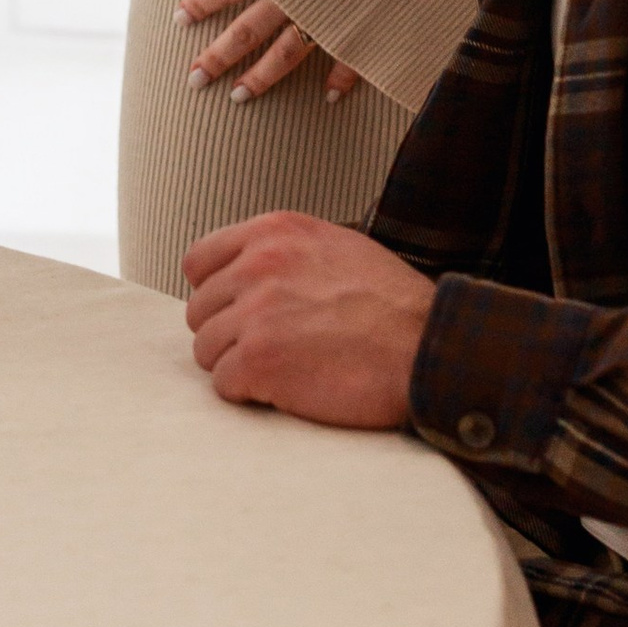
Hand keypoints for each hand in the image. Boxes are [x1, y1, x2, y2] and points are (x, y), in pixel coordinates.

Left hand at [178, 0, 359, 103]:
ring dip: (260, 78)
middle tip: (193, 80)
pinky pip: (347, 58)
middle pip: (245, 32)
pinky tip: (330, 97)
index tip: (179, 19)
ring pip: (285, 54)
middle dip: (216, 57)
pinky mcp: (360, 25)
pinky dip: (340, 79)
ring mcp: (325, 13)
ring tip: (237, 97)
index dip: (201, 2)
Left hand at [181, 209, 433, 426]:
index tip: (236, 311)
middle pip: (200, 310)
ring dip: (238, 365)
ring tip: (285, 368)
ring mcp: (255, 312)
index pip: (199, 261)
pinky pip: (224, 383)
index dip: (216, 293)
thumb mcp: (337, 247)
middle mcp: (258, 265)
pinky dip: (250, 394)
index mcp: (274, 232)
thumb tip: (247, 272)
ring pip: (206, 349)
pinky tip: (288, 388)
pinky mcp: (259, 359)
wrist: (428, 348)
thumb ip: (285, 253)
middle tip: (271, 348)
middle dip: (229, 333)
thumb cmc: (395, 307)